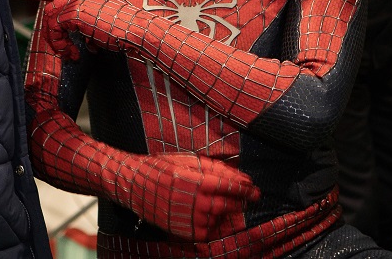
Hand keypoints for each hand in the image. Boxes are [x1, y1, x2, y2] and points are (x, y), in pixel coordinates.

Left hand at [11, 0, 137, 58]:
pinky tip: (76, 53)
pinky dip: (62, 44)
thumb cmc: (122, 31)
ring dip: (58, 42)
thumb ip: (81, 28)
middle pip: (49, 11)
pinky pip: (55, 28)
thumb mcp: (97, 27)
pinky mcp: (74, 11)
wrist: (136, 30)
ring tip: (73, 55)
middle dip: (52, 36)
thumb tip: (73, 44)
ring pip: (50, 20)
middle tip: (67, 53)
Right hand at [116, 152, 258, 240]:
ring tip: (220, 202)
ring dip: (226, 211)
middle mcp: (197, 202)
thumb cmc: (163, 168)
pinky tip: (207, 213)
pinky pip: (209, 230)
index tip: (254, 189)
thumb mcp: (188, 160)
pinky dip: (213, 223)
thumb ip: (215, 168)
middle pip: (231, 205)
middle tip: (250, 198)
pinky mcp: (187, 232)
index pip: (232, 187)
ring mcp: (192, 219)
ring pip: (221, 218)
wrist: (136, 186)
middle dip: (242, 202)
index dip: (246, 188)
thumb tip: (240, 176)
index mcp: (199, 181)